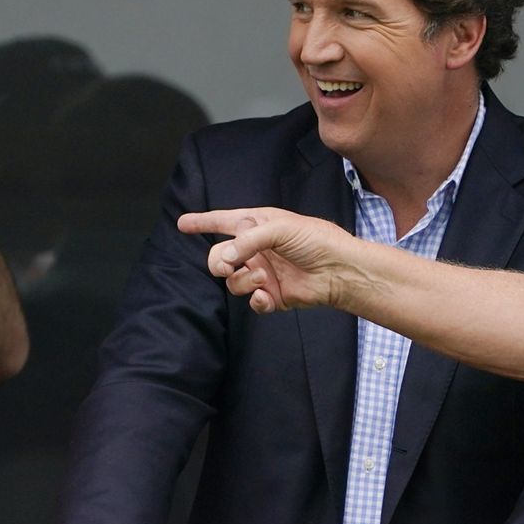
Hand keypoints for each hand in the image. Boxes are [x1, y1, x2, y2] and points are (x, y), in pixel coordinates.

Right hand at [177, 208, 355, 313]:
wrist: (340, 269)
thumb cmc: (317, 240)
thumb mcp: (281, 228)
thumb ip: (247, 241)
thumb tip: (223, 260)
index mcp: (259, 226)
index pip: (225, 222)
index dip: (203, 222)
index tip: (183, 223)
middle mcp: (258, 250)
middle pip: (220, 257)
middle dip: (217, 263)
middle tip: (227, 266)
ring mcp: (265, 273)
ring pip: (233, 281)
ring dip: (243, 281)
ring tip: (264, 278)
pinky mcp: (273, 295)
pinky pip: (252, 301)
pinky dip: (256, 300)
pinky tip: (268, 295)